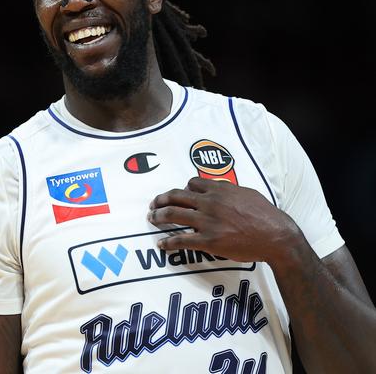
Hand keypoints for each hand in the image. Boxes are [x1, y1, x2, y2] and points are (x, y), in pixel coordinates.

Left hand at [147, 177, 303, 263]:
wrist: (276, 236)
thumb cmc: (266, 215)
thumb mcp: (247, 193)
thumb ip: (229, 190)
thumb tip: (218, 187)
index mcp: (219, 189)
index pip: (191, 183)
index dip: (183, 189)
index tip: (178, 195)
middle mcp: (210, 202)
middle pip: (176, 196)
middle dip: (161, 199)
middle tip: (153, 204)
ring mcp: (207, 221)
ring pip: (173, 214)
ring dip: (158, 216)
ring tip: (151, 218)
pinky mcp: (208, 240)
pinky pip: (181, 240)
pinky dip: (168, 242)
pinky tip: (162, 244)